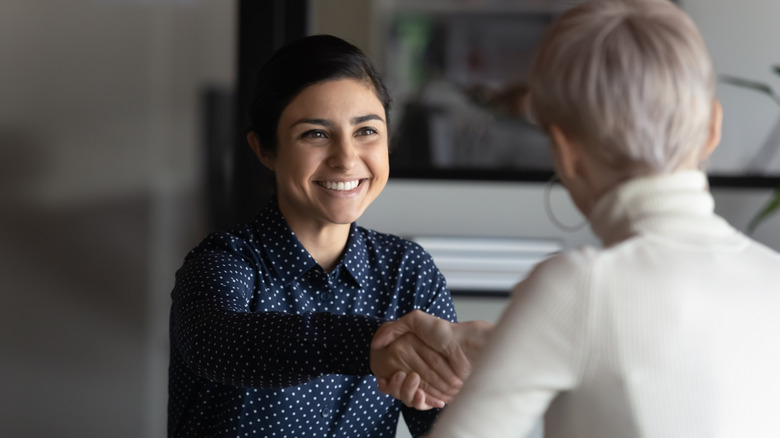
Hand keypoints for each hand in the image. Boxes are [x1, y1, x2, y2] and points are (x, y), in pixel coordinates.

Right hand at [371, 310, 493, 408]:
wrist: (465, 346)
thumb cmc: (443, 332)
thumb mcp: (415, 320)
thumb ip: (394, 328)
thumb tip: (376, 344)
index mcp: (414, 357)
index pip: (394, 373)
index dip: (387, 378)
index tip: (381, 378)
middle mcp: (421, 371)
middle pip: (400, 386)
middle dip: (395, 385)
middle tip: (391, 379)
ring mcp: (430, 384)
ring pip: (409, 396)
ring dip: (406, 392)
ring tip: (409, 381)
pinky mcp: (439, 394)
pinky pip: (423, 403)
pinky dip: (419, 400)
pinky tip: (418, 394)